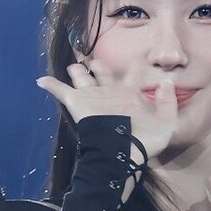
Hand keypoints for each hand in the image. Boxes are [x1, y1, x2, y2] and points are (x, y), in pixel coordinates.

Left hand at [37, 63, 180, 157]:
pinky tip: (41, 80)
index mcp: (130, 92)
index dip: (135, 65)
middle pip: (100, 69)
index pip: (134, 73)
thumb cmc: (144, 138)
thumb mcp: (166, 123)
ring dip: (77, 71)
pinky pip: (60, 90)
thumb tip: (167, 82)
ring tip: (74, 70)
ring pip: (80, 74)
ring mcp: (92, 94)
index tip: (137, 61)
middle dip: (97, 66)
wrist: (121, 149)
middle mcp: (110, 88)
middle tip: (94, 66)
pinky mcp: (77, 102)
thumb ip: (168, 102)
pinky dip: (50, 84)